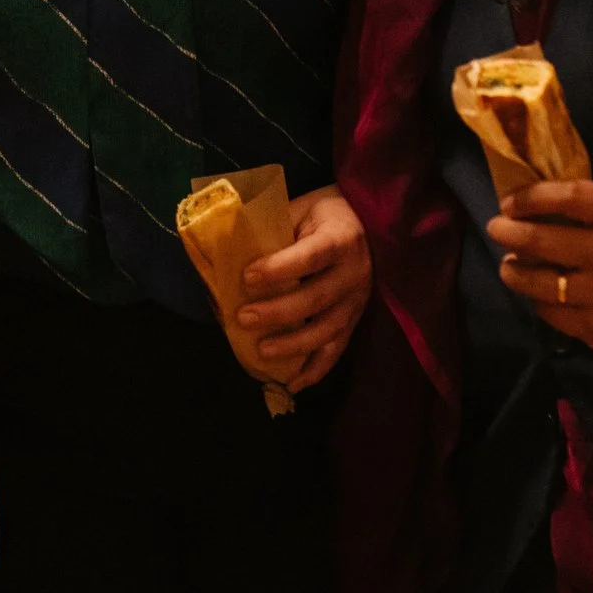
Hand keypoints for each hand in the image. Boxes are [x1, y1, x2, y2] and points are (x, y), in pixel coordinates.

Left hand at [238, 185, 371, 390]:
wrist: (365, 222)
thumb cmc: (323, 215)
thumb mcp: (302, 209)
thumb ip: (274, 229)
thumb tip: (227, 250)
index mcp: (341, 238)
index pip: (312, 256)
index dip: (281, 268)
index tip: (247, 275)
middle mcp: (355, 272)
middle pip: (317, 298)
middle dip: (278, 312)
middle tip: (243, 317)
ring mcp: (357, 301)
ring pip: (327, 330)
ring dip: (294, 344)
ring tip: (261, 351)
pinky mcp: (355, 321)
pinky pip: (337, 350)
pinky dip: (315, 370)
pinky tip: (292, 384)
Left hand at [489, 179, 592, 352]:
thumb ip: (575, 207)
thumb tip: (515, 205)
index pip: (571, 197)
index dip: (532, 197)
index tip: (508, 202)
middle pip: (544, 241)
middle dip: (509, 232)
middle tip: (496, 228)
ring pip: (540, 283)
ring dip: (513, 272)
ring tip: (508, 265)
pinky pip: (550, 313)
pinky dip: (536, 300)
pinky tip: (537, 291)